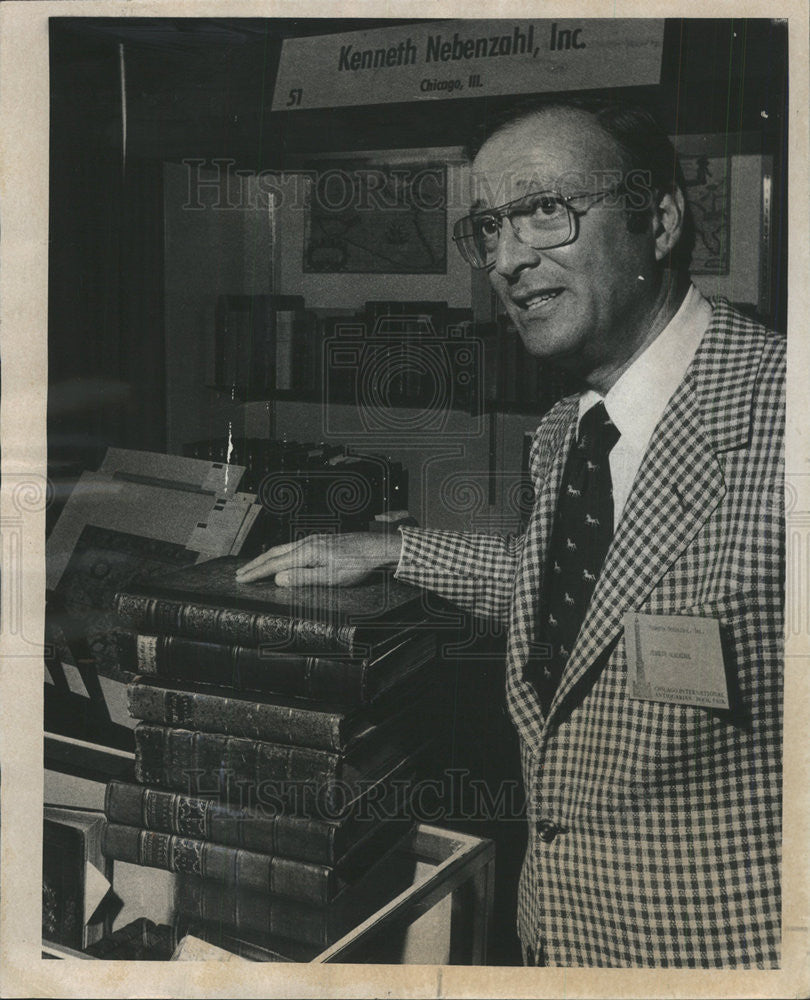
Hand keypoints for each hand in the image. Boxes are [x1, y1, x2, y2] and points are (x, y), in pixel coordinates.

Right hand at [235, 532, 402, 586]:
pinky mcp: (320, 540)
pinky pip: (292, 546)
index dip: (256, 573)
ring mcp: (313, 540)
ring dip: (266, 558)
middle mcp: (306, 543)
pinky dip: (279, 553)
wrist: (375, 547)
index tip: (240, 579)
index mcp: (305, 553)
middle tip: (240, 573)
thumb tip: (277, 578)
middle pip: (274, 553)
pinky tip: (282, 557)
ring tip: (255, 566)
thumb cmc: (355, 565)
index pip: (274, 565)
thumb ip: (303, 578)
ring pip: (282, 548)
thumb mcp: (329, 577)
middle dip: (255, 564)